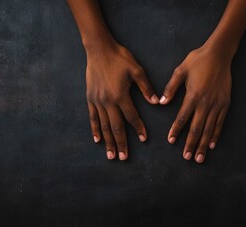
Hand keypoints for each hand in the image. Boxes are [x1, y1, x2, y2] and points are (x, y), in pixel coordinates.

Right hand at [86, 42, 158, 159]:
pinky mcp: (90, 98)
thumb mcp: (136, 70)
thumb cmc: (120, 58)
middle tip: (123, 157)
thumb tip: (156, 102)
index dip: (138, 129)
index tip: (143, 139)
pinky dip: (95, 129)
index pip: (132, 117)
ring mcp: (97, 101)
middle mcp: (108, 101)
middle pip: (116, 127)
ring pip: (104, 125)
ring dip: (108, 141)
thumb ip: (146, 88)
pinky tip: (97, 140)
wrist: (98, 49)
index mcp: (121, 95)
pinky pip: (92, 117)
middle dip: (121, 143)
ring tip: (111, 155)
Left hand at [160, 46, 231, 163]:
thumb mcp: (180, 70)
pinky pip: (220, 123)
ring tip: (199, 157)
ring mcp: (217, 105)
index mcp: (193, 95)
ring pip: (209, 129)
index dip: (176, 130)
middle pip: (197, 128)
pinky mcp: (225, 104)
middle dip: (190, 144)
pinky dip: (216, 135)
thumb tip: (161, 102)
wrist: (220, 54)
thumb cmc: (198, 60)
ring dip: (203, 145)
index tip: (171, 141)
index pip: (182, 118)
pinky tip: (212, 145)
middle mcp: (205, 103)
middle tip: (186, 157)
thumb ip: (171, 88)